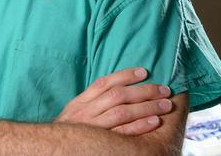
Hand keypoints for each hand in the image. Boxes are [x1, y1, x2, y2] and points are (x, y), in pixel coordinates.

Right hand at [55, 67, 172, 135]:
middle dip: (144, 91)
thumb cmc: (70, 133)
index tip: (144, 72)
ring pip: (122, 112)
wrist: (55, 151)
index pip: (104, 83)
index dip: (125, 76)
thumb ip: (91, 102)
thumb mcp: (74, 114)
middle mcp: (85, 112)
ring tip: (166, 105)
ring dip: (147, 107)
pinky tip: (154, 121)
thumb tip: (117, 90)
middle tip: (165, 90)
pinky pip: (122, 133)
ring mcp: (92, 128)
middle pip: (117, 96)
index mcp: (80, 103)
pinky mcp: (100, 142)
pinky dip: (140, 126)